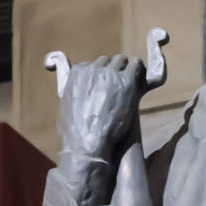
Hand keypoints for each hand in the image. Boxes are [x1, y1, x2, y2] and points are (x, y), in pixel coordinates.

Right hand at [58, 54, 147, 173]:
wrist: (88, 144)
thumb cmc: (76, 134)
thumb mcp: (65, 109)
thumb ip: (69, 96)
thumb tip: (69, 98)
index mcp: (77, 73)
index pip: (91, 65)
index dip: (100, 76)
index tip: (105, 87)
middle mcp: (92, 69)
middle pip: (107, 61)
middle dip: (113, 72)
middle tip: (119, 87)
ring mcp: (110, 74)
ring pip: (122, 61)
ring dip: (126, 70)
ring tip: (130, 84)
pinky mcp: (126, 81)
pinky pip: (136, 65)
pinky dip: (139, 70)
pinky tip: (141, 79)